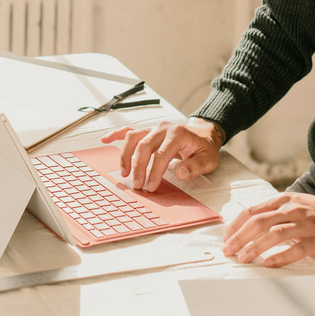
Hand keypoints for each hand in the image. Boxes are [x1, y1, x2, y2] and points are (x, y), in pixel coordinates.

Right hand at [99, 117, 223, 191]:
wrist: (203, 134)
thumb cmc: (204, 148)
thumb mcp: (208, 159)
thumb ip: (196, 166)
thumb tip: (181, 173)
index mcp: (178, 134)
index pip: (162, 154)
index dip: (155, 171)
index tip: (151, 186)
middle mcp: (163, 128)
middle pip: (144, 146)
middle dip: (138, 167)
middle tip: (137, 185)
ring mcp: (154, 128)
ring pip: (134, 138)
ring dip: (126, 155)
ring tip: (124, 173)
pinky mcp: (148, 131)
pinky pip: (129, 130)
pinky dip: (116, 135)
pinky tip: (106, 140)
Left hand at [223, 192, 314, 266]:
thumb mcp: (295, 204)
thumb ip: (275, 211)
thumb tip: (250, 224)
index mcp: (284, 201)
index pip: (253, 211)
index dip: (236, 225)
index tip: (226, 238)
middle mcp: (292, 210)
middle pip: (259, 222)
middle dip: (239, 237)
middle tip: (228, 250)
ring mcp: (305, 224)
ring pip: (275, 233)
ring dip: (255, 246)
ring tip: (243, 258)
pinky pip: (297, 248)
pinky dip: (281, 256)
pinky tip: (269, 263)